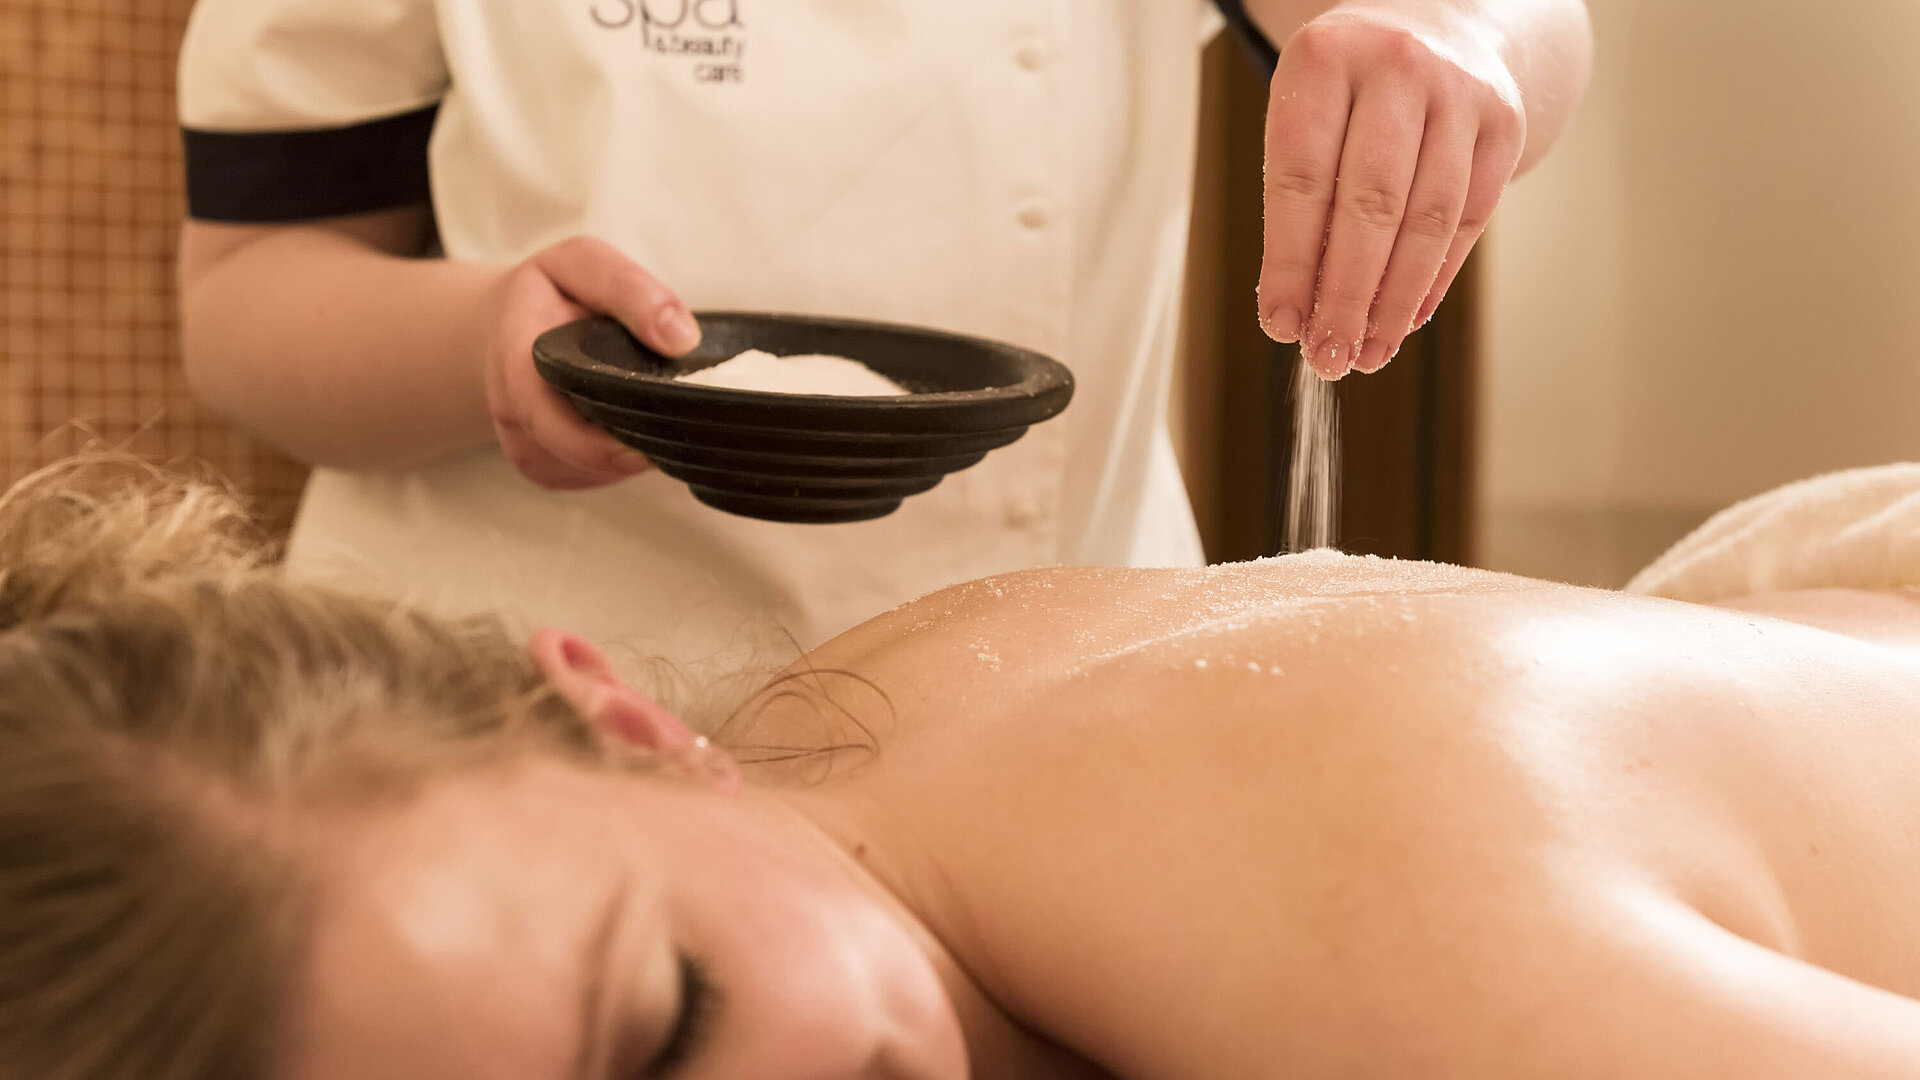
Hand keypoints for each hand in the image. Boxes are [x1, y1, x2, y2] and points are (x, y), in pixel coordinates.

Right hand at [483, 236, 701, 488]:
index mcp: (515, 360)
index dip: (601, 441)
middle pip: (576, 455)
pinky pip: (592, 479)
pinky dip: (620, 460)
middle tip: (678, 432)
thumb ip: (628, 288)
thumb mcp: (583, 263)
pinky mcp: (544, 468)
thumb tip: (681, 338)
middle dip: (631, 450)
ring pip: (591, 472)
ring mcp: (525, 446)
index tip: (651, 444)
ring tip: (649, 409)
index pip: (549, 414)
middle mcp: (512, 412)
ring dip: (630, 452)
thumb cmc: (550, 293)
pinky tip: (627, 423)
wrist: (508, 324)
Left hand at [1256, 7, 1525, 377]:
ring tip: (1368, 351)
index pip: (1301, 179)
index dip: (1288, 263)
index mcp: (1326, 58)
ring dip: (1395, 300)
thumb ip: (1298, 204)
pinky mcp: (1503, 123)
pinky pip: (1469, 218)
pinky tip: (1407, 317)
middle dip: (1346, 293)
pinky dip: (1435, 277)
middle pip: (1370, 204)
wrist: (1438, 23)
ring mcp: (1460, 91)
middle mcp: (1398, 66)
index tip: (1280, 324)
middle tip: (1328, 355)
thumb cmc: (1349, 90)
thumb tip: (1297, 311)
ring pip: (1427, 218)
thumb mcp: (1305, 118)